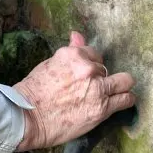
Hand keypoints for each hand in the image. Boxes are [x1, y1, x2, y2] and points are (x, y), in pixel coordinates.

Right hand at [14, 31, 136, 150]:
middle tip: (90, 90)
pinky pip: (126, 99)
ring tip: (113, 94)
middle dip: (100, 78)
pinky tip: (119, 102)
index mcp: (73, 55)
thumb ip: (69, 53)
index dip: (90, 66)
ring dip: (120, 87)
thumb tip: (77, 35)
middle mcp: (87, 68)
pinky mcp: (102, 108)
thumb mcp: (48, 65)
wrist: (26, 118)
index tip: (85, 76)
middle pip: (106, 69)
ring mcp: (97, 88)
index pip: (94, 54)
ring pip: (125, 81)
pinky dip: (125, 100)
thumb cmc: (31, 94)